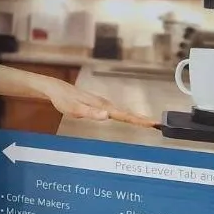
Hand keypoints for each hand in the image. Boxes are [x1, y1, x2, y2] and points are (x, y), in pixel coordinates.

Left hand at [34, 77, 158, 127]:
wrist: (56, 89)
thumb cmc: (63, 100)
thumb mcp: (74, 109)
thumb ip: (90, 113)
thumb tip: (107, 116)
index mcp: (101, 106)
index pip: (123, 115)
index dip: (138, 120)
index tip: (153, 123)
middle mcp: (105, 104)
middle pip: (127, 113)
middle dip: (142, 119)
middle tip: (157, 125)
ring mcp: (103, 104)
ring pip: (123, 111)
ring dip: (136, 117)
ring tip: (149, 123)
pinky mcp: (99, 105)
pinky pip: (117, 111)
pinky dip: (127, 115)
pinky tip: (129, 118)